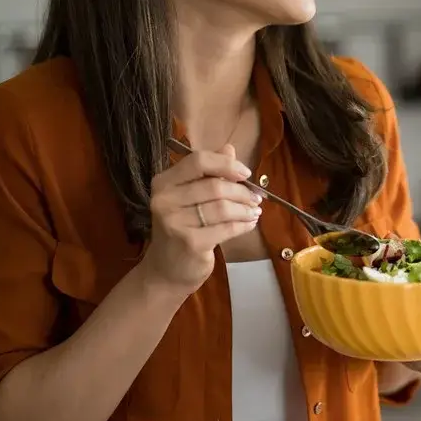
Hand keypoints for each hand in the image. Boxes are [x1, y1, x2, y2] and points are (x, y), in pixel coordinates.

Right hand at [138, 143, 262, 293]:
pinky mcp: (190, 243)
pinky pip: (226, 228)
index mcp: (164, 183)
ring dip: (245, 209)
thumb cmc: (181, 230)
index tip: (245, 173)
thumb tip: (229, 148)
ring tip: (254, 211)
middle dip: (242, 191)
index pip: (198, 161)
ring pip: (223, 207)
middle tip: (256, 198)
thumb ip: (208, 172)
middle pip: (215, 186)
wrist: (166, 272)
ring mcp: (175, 222)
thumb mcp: (190, 198)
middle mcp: (164, 200)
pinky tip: (250, 224)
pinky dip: (243, 224)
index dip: (226, 164)